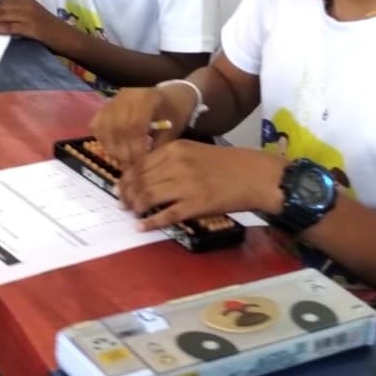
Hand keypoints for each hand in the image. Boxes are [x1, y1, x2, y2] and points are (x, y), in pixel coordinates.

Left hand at [0, 0, 62, 45]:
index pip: (3, 1)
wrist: (67, 38)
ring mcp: (30, 16)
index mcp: (28, 1)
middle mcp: (28, 5)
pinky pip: (10, 27)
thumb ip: (19, 16)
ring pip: (3, 15)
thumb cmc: (50, 31)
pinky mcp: (31, 28)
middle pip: (0, 6)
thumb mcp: (34, 17)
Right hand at [92, 85, 193, 165]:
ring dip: (112, 148)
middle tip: (130, 168)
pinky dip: (103, 139)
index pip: (135, 126)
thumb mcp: (172, 130)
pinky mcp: (106, 105)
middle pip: (118, 127)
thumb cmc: (173, 115)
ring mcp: (115, 99)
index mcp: (147, 98)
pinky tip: (114, 149)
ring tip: (123, 160)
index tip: (139, 165)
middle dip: (123, 152)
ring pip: (105, 127)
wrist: (171, 96)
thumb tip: (144, 167)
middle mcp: (127, 96)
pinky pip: (97, 124)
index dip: (135, 148)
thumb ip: (158, 147)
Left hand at [117, 142, 283, 229]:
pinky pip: (166, 215)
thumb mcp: (194, 151)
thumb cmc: (226, 163)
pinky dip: (151, 223)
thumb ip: (171, 159)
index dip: (126, 179)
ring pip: (149, 197)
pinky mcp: (196, 205)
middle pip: (141, 181)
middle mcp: (177, 164)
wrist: (254, 175)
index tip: (120, 188)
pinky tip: (142, 227)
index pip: (139, 164)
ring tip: (132, 214)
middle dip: (128, 195)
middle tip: (123, 204)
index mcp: (175, 148)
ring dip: (136, 208)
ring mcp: (186, 185)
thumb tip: (145, 175)